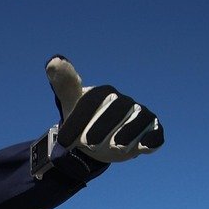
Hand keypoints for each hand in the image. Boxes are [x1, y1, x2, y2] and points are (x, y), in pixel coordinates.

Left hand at [47, 56, 163, 162]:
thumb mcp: (71, 103)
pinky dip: (152, 139)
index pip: (92, 101)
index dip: (79, 119)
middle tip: (88, 144)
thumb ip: (64, 84)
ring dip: (127, 134)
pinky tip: (143, 147)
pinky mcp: (150, 130)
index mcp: (103, 93)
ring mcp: (138, 115)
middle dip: (103, 126)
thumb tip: (53, 60)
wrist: (98, 140)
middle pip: (116, 109)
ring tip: (114, 148)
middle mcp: (123, 102)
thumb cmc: (83, 119)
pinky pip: (155, 133)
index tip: (64, 141)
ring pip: (137, 121)